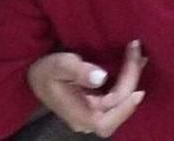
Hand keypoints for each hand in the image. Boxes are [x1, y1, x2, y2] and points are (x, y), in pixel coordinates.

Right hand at [27, 40, 146, 136]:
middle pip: (117, 106)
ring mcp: (93, 111)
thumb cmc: (45, 70)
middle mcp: (88, 118)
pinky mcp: (96, 102)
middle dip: (131, 80)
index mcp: (78, 115)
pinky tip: (132, 62)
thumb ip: (78, 71)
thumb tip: (101, 77)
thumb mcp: (58, 66)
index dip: (124, 109)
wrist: (34, 74)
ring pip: (119, 100)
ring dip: (131, 78)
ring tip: (139, 55)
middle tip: (137, 52)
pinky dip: (126, 78)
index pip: (106, 121)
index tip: (138, 92)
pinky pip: (116, 94)